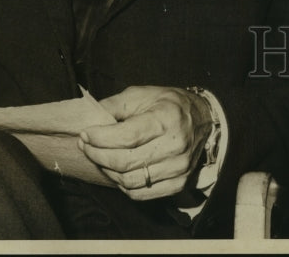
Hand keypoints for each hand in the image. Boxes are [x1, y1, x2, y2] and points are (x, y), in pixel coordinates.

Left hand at [78, 85, 212, 200]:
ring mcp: (178, 167)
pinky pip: (140, 193)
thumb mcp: (144, 94)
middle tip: (86, 146)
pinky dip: (122, 185)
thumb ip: (115, 105)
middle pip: (124, 161)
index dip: (100, 138)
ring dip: (107, 171)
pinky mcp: (178, 183)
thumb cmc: (169, 105)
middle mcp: (175, 144)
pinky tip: (117, 171)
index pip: (126, 137)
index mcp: (167, 118)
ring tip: (100, 157)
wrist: (203, 119)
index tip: (85, 134)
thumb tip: (89, 118)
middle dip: (97, 154)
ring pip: (129, 181)